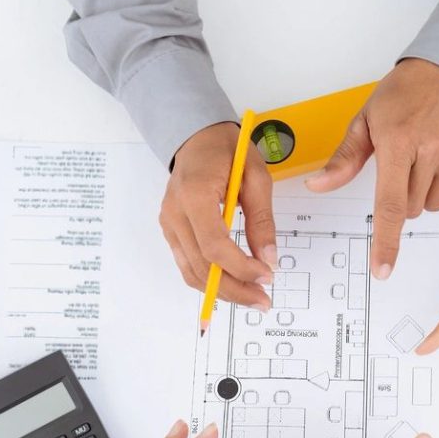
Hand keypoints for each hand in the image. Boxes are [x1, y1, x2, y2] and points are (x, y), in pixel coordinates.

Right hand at [160, 123, 275, 307]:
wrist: (196, 136)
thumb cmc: (227, 150)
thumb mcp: (256, 176)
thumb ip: (262, 219)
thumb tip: (269, 259)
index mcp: (195, 195)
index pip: (215, 246)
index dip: (241, 268)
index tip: (267, 276)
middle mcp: (175, 214)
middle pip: (203, 267)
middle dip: (236, 290)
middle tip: (264, 301)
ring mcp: (169, 225)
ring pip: (193, 273)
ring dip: (223, 292)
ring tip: (252, 298)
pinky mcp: (171, 232)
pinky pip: (188, 266)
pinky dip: (210, 281)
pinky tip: (233, 286)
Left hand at [306, 59, 438, 279]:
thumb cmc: (402, 96)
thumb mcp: (365, 122)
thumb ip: (343, 161)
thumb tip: (317, 186)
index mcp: (397, 142)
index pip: (389, 205)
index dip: (385, 242)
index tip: (383, 270)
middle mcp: (431, 149)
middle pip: (409, 210)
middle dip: (402, 197)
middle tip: (404, 164)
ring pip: (433, 206)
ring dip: (425, 193)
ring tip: (426, 158)